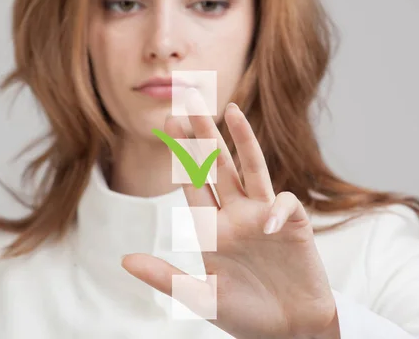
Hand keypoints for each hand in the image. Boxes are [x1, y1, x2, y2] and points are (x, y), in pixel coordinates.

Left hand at [122, 91, 339, 338]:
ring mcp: (264, 217)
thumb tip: (124, 259)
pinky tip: (268, 222)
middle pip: (218, 166)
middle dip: (204, 135)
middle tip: (188, 101)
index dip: (181, 155)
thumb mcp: (201, 298)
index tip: (168, 124)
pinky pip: (284, 206)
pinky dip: (278, 210)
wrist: (290, 333)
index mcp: (212, 229)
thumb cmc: (246, 316)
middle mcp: (237, 216)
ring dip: (242, 141)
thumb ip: (166, 278)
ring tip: (230, 111)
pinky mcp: (294, 226)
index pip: (193, 184)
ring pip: (251, 169)